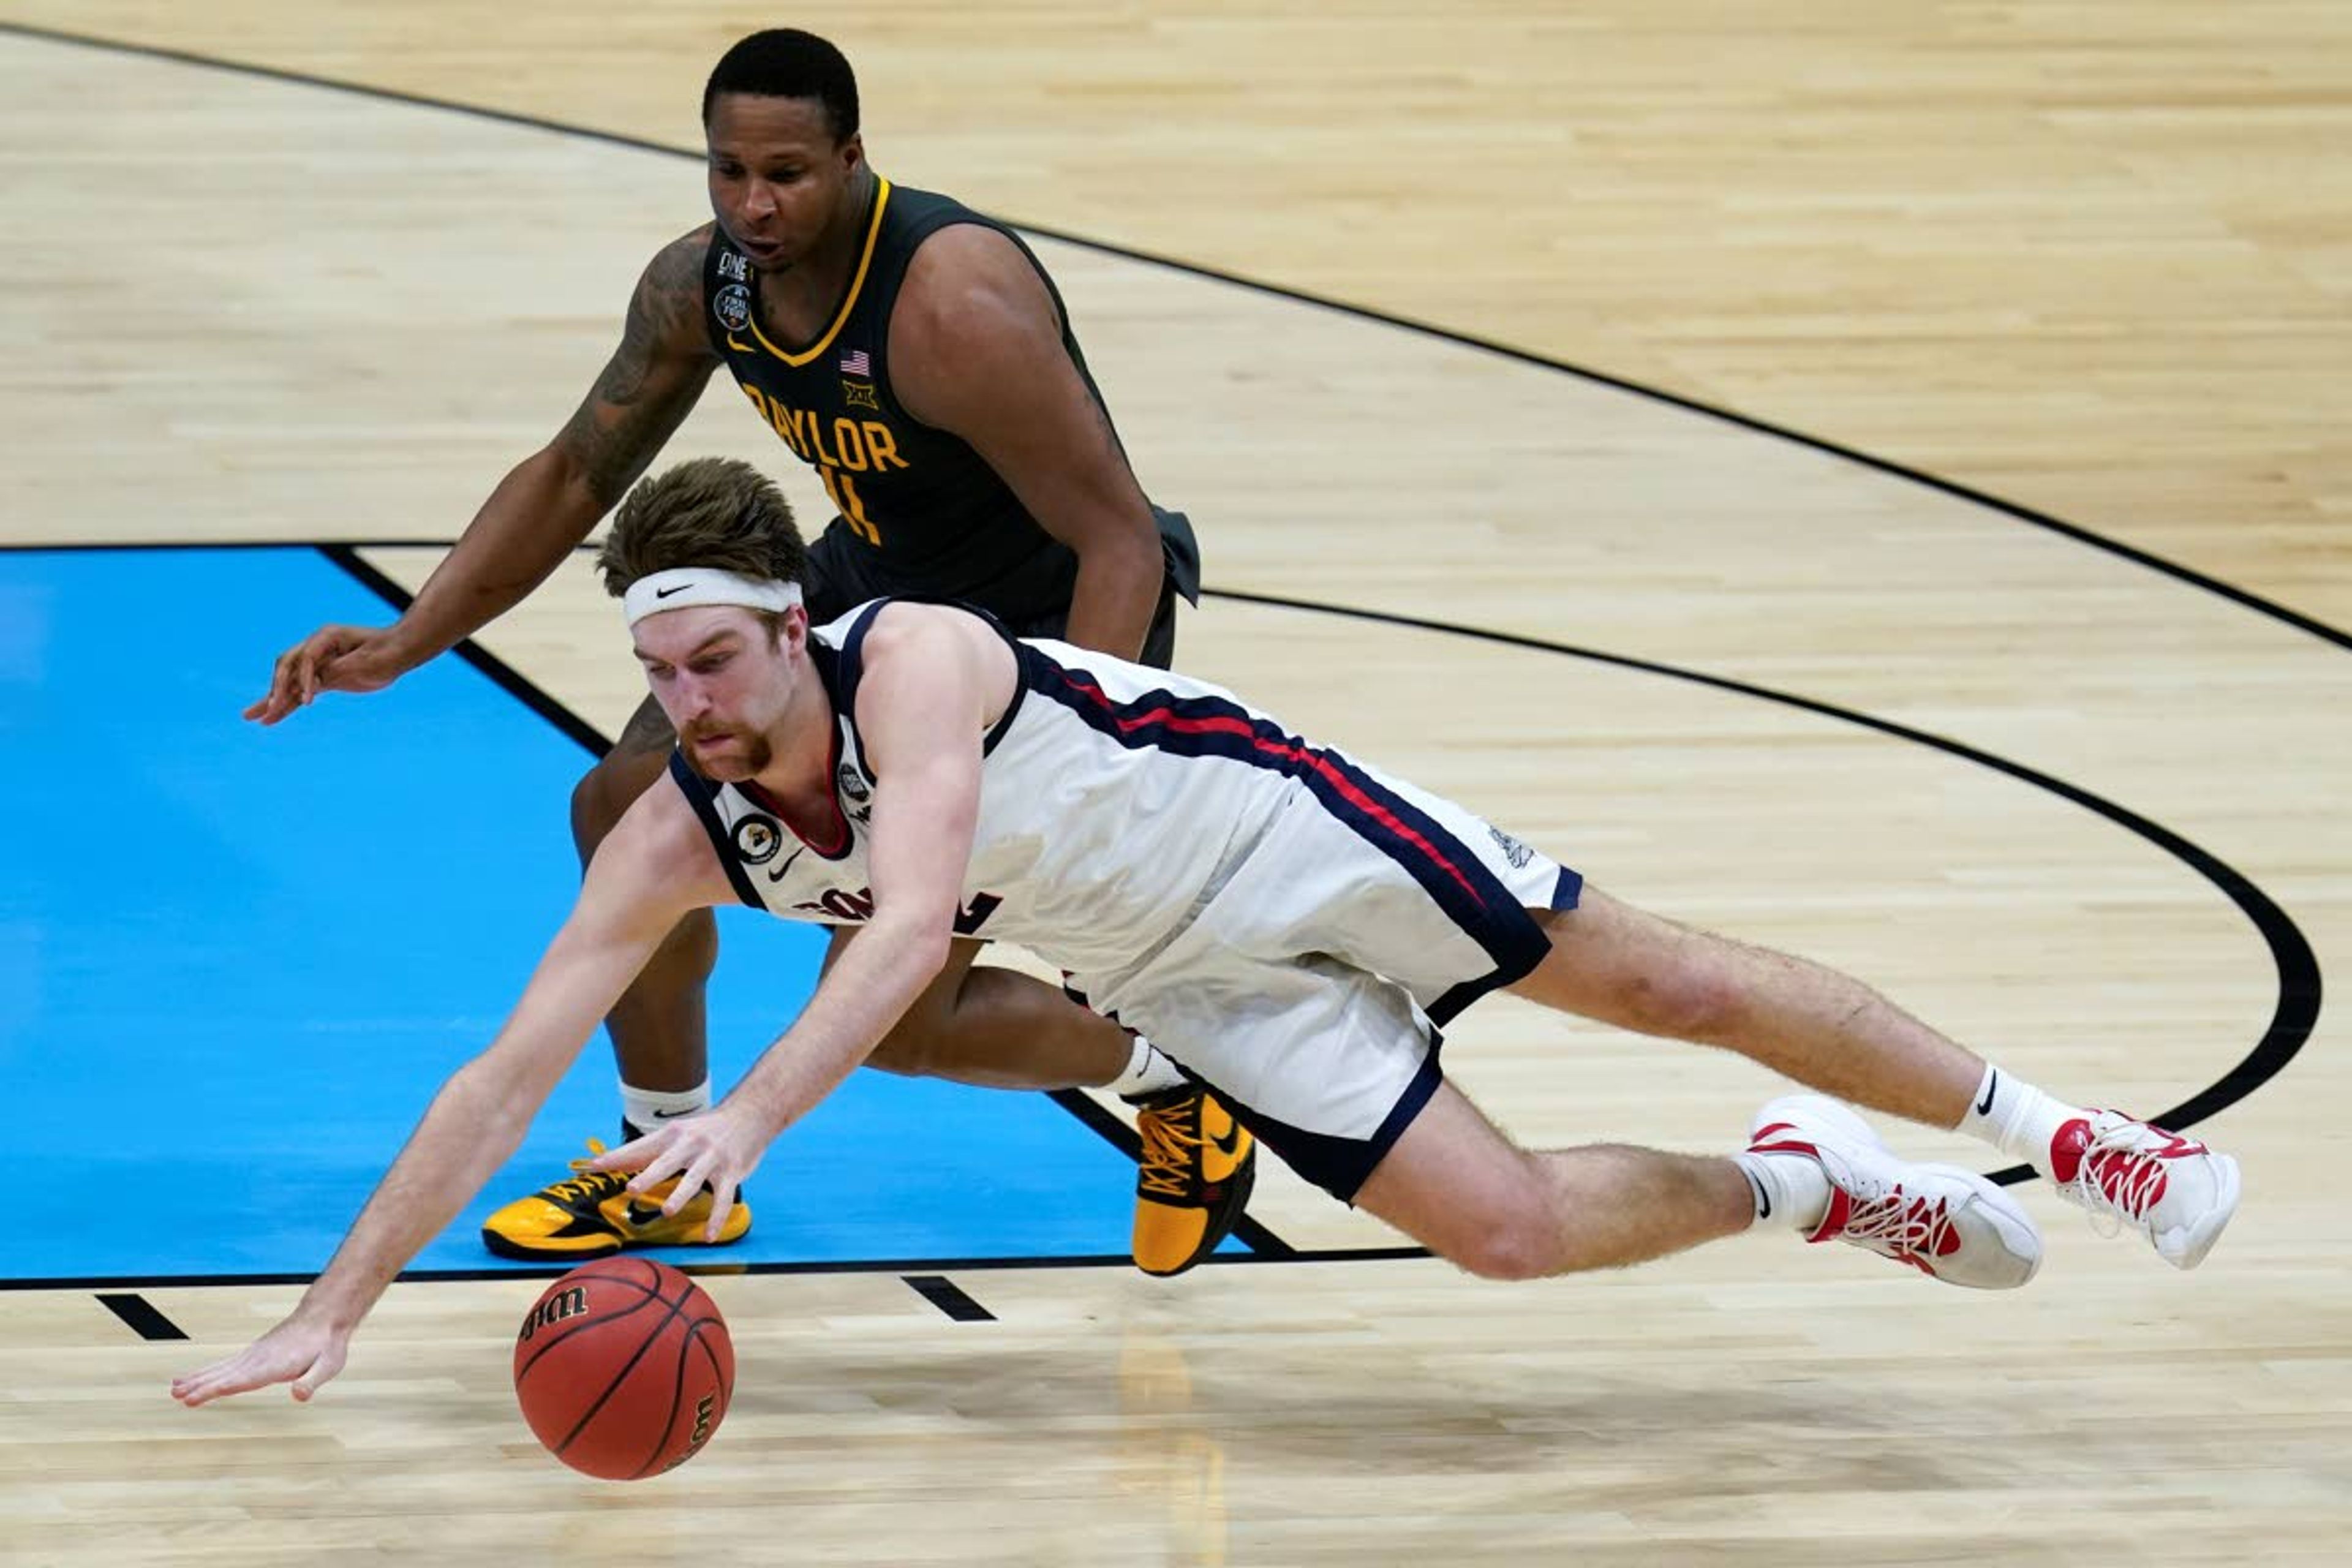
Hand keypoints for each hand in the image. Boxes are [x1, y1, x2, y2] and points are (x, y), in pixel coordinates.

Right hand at [171, 1310, 349, 1406]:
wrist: (324, 1317)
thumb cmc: (327, 1345)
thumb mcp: (329, 1365)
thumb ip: (312, 1381)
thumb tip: (299, 1395)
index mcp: (275, 1365)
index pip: (244, 1380)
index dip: (221, 1388)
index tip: (199, 1396)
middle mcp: (259, 1359)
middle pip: (226, 1374)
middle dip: (202, 1386)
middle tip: (177, 1396)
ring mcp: (254, 1355)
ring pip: (221, 1368)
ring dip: (198, 1378)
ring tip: (175, 1389)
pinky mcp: (253, 1354)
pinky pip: (225, 1364)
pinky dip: (208, 1371)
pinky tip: (194, 1378)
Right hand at [245, 624, 412, 724]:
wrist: (400, 651)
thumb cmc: (387, 652)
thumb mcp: (368, 661)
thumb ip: (340, 670)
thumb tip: (316, 682)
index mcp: (326, 637)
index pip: (305, 659)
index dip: (304, 680)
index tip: (307, 701)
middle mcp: (316, 648)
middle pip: (287, 667)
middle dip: (277, 688)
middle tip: (271, 708)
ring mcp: (317, 664)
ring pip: (288, 682)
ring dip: (271, 699)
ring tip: (250, 717)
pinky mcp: (322, 679)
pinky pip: (298, 693)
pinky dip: (285, 705)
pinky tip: (269, 719)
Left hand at [589, 1101, 770, 1242]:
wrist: (752, 1114)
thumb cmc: (707, 1129)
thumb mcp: (679, 1132)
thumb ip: (648, 1150)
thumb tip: (608, 1162)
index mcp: (674, 1134)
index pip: (641, 1146)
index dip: (617, 1157)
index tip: (593, 1166)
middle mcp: (692, 1144)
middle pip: (667, 1162)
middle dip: (649, 1175)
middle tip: (632, 1189)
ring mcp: (712, 1158)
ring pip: (694, 1179)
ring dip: (679, 1195)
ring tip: (666, 1211)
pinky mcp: (731, 1172)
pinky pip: (723, 1198)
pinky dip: (716, 1218)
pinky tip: (708, 1236)